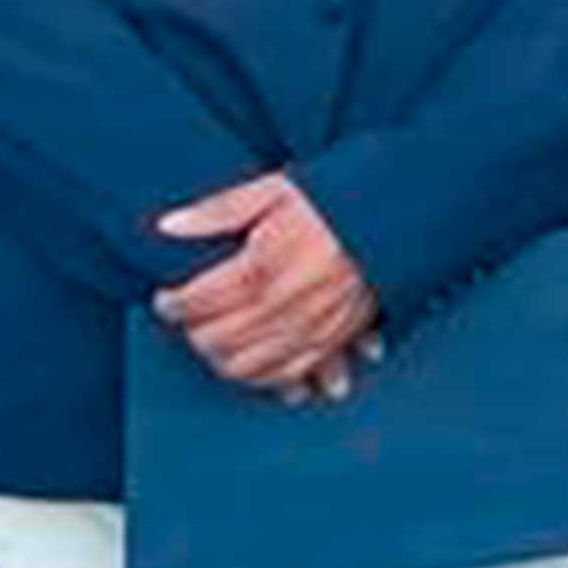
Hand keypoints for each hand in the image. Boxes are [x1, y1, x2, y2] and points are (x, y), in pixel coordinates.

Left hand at [152, 170, 383, 398]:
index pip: (198, 300)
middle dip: (193, 334)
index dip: (173, 303)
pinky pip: (291, 374)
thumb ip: (219, 209)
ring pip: (248, 365)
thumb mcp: (275, 188)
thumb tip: (167, 226)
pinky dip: (266, 379)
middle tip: (188, 320)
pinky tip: (252, 368)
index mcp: (265, 265)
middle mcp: (287, 304)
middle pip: (218, 339)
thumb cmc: (336, 198)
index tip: (167, 298)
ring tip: (214, 341)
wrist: (400, 210)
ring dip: (221, 360)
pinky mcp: (338, 337)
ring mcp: (314, 326)